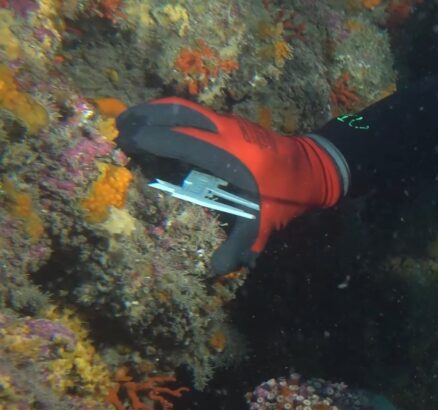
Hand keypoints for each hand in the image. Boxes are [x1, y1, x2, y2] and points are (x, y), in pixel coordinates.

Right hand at [116, 98, 345, 275]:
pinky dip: (171, 117)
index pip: (185, 139)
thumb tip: (214, 271)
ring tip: (129, 123)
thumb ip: (242, 245)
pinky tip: (157, 130)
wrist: (317, 167)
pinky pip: (195, 114)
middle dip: (146, 118)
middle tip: (119, 129)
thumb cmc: (290, 193)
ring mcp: (229, 124)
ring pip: (186, 108)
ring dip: (156, 113)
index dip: (154, 140)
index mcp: (232, 153)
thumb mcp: (268, 222)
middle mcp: (227, 131)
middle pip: (179, 113)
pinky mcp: (231, 124)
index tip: (127, 144)